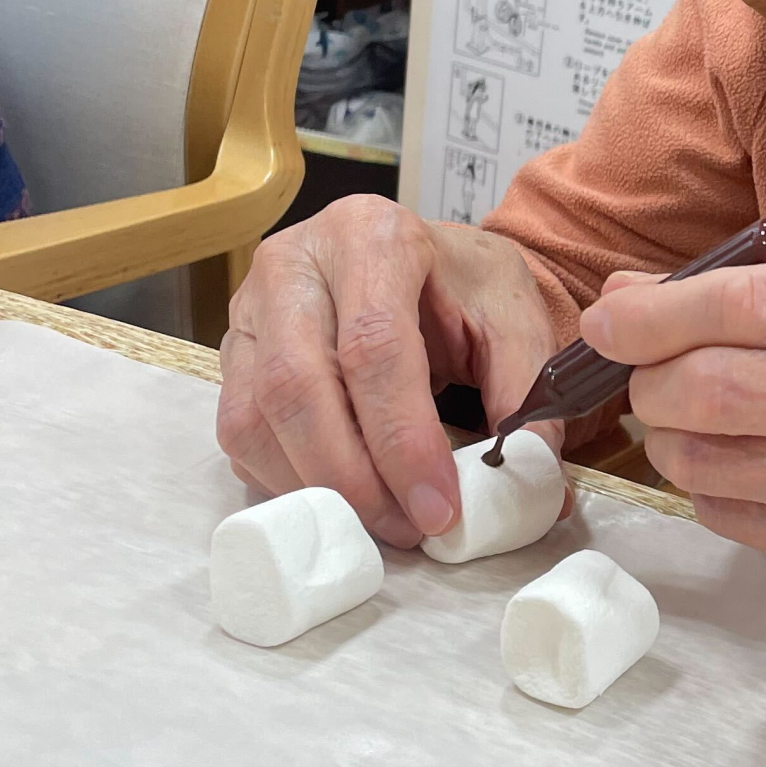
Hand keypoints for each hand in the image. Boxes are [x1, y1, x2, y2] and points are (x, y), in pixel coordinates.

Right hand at [216, 196, 562, 546]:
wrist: (422, 263)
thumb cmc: (463, 287)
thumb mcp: (512, 317)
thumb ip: (525, 389)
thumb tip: (534, 479)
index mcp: (371, 237)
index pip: (373, 347)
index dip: (403, 440)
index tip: (441, 507)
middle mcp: (293, 263)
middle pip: (297, 385)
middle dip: (354, 478)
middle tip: (410, 530)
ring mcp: (249, 308)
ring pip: (254, 417)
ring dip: (317, 489)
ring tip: (383, 523)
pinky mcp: (232, 354)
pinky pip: (240, 433)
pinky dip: (289, 481)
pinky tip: (342, 500)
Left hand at [581, 260, 765, 611]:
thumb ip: (765, 295)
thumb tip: (625, 298)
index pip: (757, 304)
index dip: (662, 313)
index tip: (608, 319)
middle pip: (722, 387)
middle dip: (654, 382)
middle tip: (647, 379)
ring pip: (714, 460)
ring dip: (670, 441)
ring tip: (686, 424)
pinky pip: (733, 514)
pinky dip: (708, 488)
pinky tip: (737, 468)